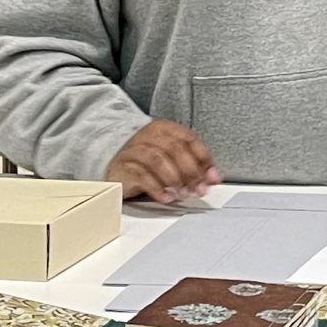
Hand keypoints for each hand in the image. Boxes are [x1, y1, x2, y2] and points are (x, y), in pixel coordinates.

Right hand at [104, 120, 220, 205]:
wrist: (113, 162)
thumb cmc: (146, 160)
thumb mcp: (171, 158)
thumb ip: (193, 165)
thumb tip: (213, 178)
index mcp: (163, 129)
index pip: (189, 138)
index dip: (204, 159)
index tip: (212, 177)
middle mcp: (147, 136)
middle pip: (175, 149)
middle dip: (191, 172)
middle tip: (199, 189)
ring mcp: (133, 150)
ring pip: (158, 160)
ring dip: (175, 180)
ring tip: (183, 194)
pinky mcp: (122, 168)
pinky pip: (142, 177)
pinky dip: (157, 188)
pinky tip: (167, 197)